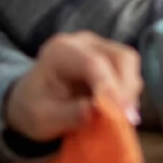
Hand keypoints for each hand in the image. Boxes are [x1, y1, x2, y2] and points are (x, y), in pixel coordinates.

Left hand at [4, 31, 143, 140]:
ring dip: (130, 91)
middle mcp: (84, 43)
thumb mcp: (41, 119)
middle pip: (120, 56)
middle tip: (127, 117)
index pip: (93, 63)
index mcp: (60, 51)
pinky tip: (119, 110)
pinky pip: (129, 72)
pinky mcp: (111, 59)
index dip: (109, 87)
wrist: (32, 101)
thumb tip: (95, 112)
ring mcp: (101, 47)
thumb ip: (67, 115)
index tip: (118, 114)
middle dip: (126, 87)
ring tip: (122, 116)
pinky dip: (129, 92)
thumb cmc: (33, 109)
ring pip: (129, 63)